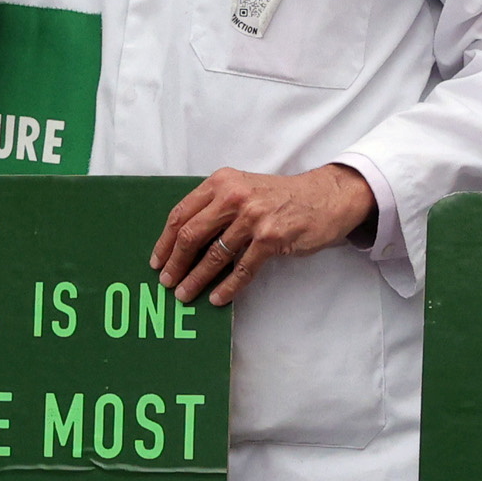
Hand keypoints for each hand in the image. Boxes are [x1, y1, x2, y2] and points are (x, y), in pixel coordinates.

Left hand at [151, 162, 372, 305]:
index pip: (181, 213)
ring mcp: (253, 217)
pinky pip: (241, 269)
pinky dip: (227, 287)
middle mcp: (234, 196)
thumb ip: (216, 207)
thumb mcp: (243, 189)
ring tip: (185, 295)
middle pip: (191, 235)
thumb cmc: (280, 197)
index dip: (165, 241)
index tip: (157, 261)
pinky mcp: (271, 238)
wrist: (324, 197)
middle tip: (167, 282)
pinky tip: (216, 298)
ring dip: (196, 279)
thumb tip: (185, 242)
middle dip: (175, 263)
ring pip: (214, 255)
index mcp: (221, 182)